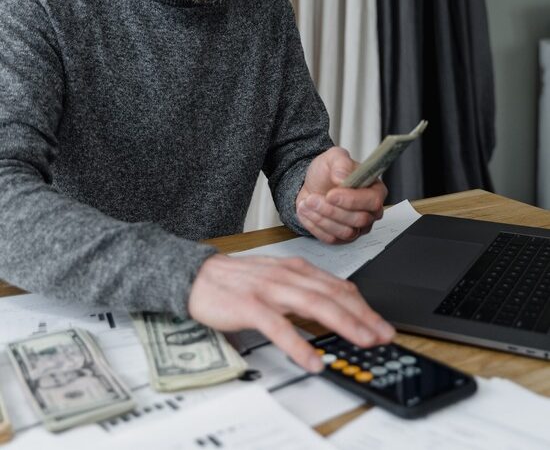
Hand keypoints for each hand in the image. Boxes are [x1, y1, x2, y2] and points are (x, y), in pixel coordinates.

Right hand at [188, 254, 394, 371]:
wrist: (198, 276)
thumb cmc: (238, 280)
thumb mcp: (277, 277)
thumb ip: (304, 288)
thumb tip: (334, 303)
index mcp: (296, 269)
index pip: (338, 286)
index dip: (363, 306)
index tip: (381, 323)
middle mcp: (287, 276)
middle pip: (332, 295)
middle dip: (363, 316)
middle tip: (384, 335)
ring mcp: (269, 289)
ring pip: (314, 304)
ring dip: (343, 323)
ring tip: (363, 340)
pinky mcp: (249, 306)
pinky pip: (278, 327)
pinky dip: (298, 344)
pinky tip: (312, 360)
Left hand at [296, 146, 387, 243]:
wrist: (312, 185)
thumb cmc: (327, 173)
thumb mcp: (333, 158)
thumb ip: (340, 162)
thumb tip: (343, 177)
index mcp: (375, 190)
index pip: (372, 201)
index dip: (351, 200)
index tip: (331, 194)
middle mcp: (370, 211)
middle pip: (359, 220)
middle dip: (332, 210)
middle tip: (313, 198)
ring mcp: (358, 227)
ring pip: (345, 232)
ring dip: (322, 218)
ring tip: (308, 202)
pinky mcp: (342, 237)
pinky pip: (332, 239)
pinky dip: (315, 226)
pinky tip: (307, 212)